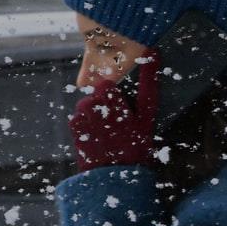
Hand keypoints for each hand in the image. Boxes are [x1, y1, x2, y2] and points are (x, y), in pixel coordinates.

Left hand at [68, 50, 159, 171]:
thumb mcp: (147, 114)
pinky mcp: (73, 126)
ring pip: (87, 104)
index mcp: (112, 98)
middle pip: (96, 93)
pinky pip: (79, 117)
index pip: (106, 84)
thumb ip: (149, 81)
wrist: (116, 175)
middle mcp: (93, 103)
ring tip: (107, 133)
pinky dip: (86, 124)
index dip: (114, 98)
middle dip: (104, 105)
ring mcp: (81, 115)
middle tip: (115, 125)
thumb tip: (153, 50)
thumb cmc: (136, 144)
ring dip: (95, 114)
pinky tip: (97, 138)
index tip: (121, 112)